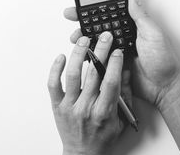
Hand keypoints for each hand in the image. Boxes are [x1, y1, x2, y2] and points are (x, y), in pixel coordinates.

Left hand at [48, 32, 129, 154]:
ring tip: (84, 40)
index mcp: (104, 112)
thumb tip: (126, 71)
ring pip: (72, 76)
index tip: (118, 50)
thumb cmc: (103, 137)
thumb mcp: (122, 119)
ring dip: (78, 55)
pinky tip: (61, 56)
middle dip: (100, 51)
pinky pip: (53, 85)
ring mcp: (69, 106)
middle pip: (93, 74)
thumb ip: (126, 95)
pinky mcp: (57, 106)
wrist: (83, 154)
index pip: (110, 82)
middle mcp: (85, 108)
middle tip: (104, 36)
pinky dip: (55, 69)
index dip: (114, 64)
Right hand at [64, 0, 179, 110]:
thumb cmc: (164, 60)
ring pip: (96, 44)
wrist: (164, 87)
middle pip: (99, 28)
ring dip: (84, 41)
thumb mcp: (153, 34)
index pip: (110, 14)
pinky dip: (89, 57)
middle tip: (72, 20)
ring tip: (76, 39)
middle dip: (84, 23)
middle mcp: (123, 38)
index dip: (95, 10)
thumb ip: (140, 16)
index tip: (81, 7)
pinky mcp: (113, 67)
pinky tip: (83, 54)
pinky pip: (98, 61)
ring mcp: (117, 53)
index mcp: (132, 27)